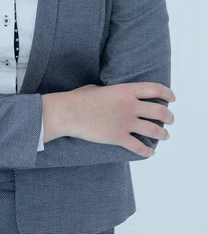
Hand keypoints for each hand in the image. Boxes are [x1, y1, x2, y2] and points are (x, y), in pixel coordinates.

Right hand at [60, 82, 175, 156]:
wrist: (69, 112)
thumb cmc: (80, 98)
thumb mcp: (99, 88)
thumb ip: (113, 92)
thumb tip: (116, 96)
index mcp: (126, 90)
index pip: (155, 90)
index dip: (167, 93)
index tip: (171, 98)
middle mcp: (130, 106)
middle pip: (160, 111)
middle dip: (169, 117)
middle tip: (170, 119)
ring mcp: (125, 122)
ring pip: (154, 130)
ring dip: (162, 134)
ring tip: (164, 135)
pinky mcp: (118, 137)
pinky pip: (139, 147)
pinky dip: (147, 151)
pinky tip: (149, 152)